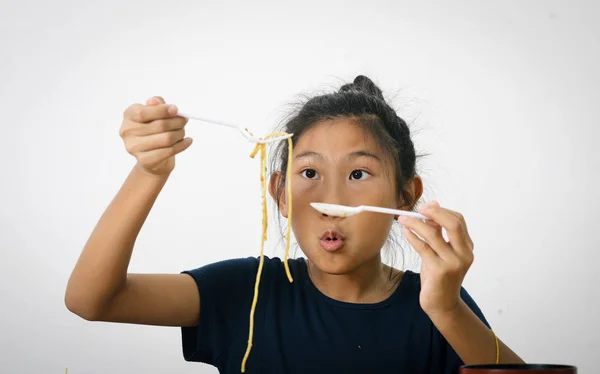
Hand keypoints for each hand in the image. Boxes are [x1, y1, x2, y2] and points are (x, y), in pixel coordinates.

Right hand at [120, 96, 191, 175]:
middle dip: (177, 122)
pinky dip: (182, 145)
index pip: (143, 113)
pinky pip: (169, 151)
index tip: (176, 110)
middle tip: (184, 120)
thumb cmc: (153, 129)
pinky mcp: (145, 160)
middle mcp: (127, 132)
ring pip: (166, 139)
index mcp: (129, 116)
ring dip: (180, 133)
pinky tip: (188, 141)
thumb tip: (155, 101)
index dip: (162, 111)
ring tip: (183, 131)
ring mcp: (134, 148)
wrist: (151, 156)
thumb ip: (156, 104)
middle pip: (159, 126)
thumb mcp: (154, 113)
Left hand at [398, 201, 473, 316]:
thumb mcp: (440, 251)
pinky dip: (412, 237)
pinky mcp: (440, 271)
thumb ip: (438, 231)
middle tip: (417, 208)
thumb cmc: (439, 276)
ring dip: (415, 223)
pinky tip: (405, 232)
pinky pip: (423, 248)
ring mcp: (453, 263)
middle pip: (452, 224)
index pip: (458, 220)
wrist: (442, 304)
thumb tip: (433, 204)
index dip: (441, 211)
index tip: (425, 206)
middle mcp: (464, 254)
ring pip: (433, 235)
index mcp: (467, 247)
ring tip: (402, 219)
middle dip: (433, 213)